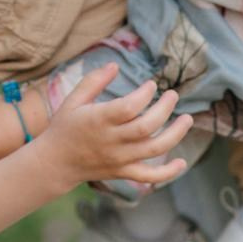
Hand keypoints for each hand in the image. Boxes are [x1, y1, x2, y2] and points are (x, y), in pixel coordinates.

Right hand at [41, 72, 193, 189]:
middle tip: (173, 95)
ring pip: (154, 149)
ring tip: (187, 119)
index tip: (151, 85)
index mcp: (98, 120)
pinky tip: (181, 162)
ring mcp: (119, 159)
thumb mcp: (73, 100)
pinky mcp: (123, 172)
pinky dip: (168, 173)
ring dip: (175, 134)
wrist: (55, 162)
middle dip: (165, 109)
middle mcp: (111, 141)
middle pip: (146, 127)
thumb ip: (93, 81)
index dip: (145, 95)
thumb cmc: (65, 127)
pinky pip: (149, 176)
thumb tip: (115, 65)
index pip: (129, 107)